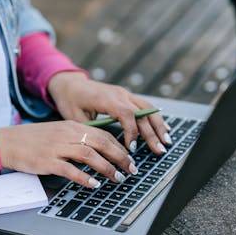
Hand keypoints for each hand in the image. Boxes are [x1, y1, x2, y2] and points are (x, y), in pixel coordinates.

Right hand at [0, 121, 136, 187]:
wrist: (7, 141)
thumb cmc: (32, 139)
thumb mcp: (57, 132)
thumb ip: (76, 138)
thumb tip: (97, 150)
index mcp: (71, 126)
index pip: (103, 134)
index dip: (119, 147)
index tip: (130, 158)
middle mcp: (67, 134)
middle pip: (101, 142)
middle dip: (120, 157)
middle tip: (131, 169)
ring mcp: (57, 147)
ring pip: (89, 155)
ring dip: (107, 168)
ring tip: (117, 178)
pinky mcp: (47, 161)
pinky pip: (70, 169)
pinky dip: (85, 177)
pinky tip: (94, 185)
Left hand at [47, 72, 170, 154]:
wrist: (70, 84)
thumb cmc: (70, 101)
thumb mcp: (74, 118)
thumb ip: (90, 131)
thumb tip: (104, 149)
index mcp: (105, 98)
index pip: (126, 114)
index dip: (132, 131)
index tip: (132, 148)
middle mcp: (118, 94)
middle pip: (141, 112)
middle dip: (152, 133)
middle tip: (159, 150)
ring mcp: (124, 93)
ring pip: (147, 108)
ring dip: (158, 125)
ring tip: (166, 142)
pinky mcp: (126, 96)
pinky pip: (145, 106)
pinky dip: (155, 118)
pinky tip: (163, 129)